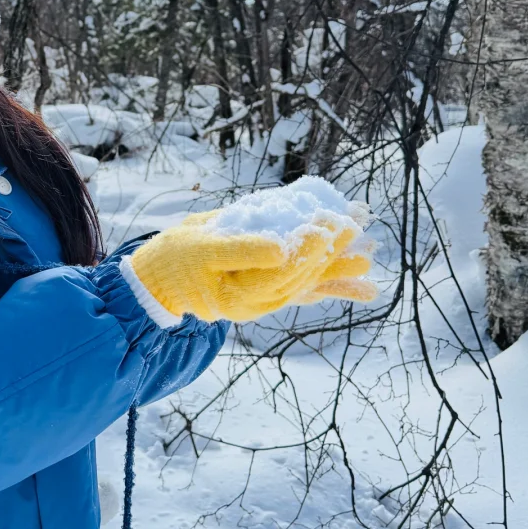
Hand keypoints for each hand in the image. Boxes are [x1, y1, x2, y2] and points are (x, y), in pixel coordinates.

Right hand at [124, 205, 376, 323]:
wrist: (159, 282)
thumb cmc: (176, 257)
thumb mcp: (201, 246)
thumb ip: (240, 249)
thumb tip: (280, 248)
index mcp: (237, 295)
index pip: (278, 271)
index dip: (303, 250)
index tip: (323, 226)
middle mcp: (257, 304)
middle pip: (301, 278)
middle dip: (330, 252)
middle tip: (353, 224)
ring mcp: (264, 301)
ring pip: (308, 285)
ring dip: (339, 269)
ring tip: (368, 255)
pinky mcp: (268, 296)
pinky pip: (306, 293)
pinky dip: (335, 288)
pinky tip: (364, 288)